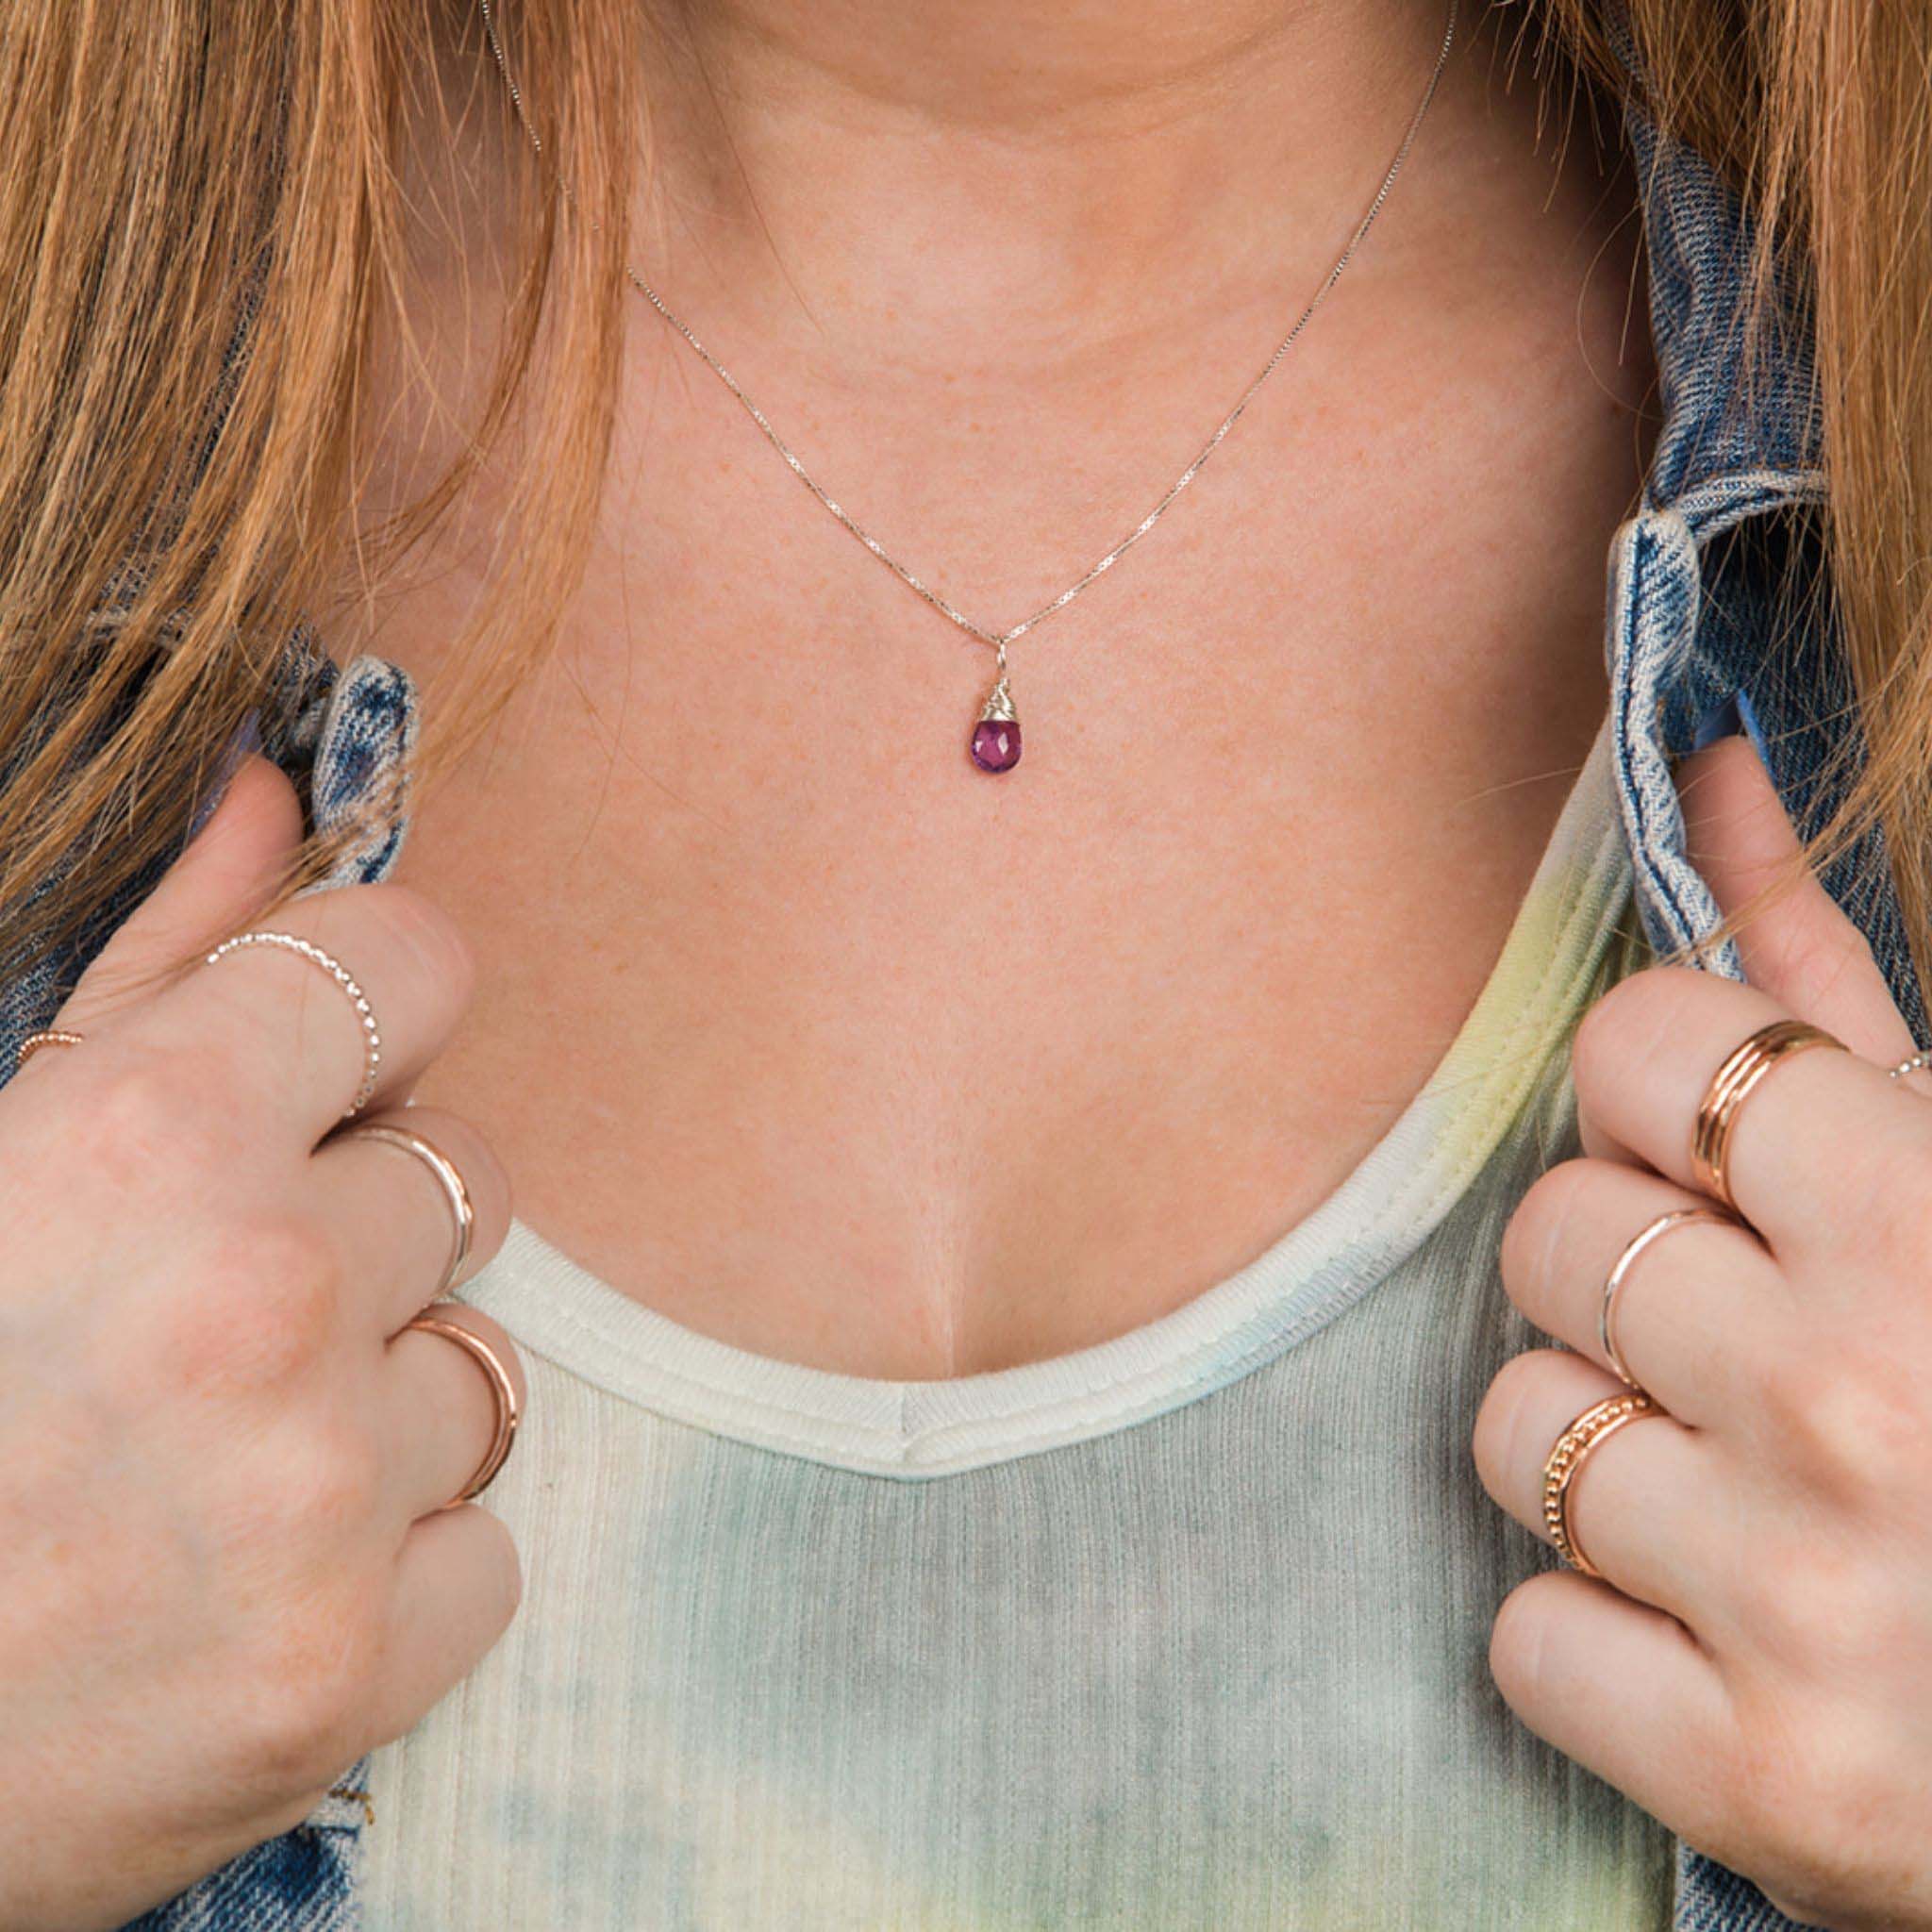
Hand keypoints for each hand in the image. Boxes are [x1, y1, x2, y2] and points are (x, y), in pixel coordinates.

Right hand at [0, 756, 522, 1930]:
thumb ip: (154, 963)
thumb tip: (274, 789)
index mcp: (150, 1134)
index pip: (415, 963)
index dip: (377, 1009)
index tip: (334, 1064)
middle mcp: (264, 1294)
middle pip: (465, 1172)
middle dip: (363, 1224)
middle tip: (211, 1310)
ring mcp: (321, 1493)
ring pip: (482, 1366)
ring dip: (376, 1402)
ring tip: (212, 1460)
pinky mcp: (351, 1669)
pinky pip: (487, 1547)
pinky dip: (398, 1564)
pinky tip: (258, 1583)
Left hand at [1474, 731, 1931, 1929]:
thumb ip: (1822, 973)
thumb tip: (1702, 766)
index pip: (1635, 1042)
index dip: (1657, 1098)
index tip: (1720, 1161)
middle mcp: (1864, 1403)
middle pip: (1549, 1234)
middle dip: (1626, 1279)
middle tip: (1752, 1351)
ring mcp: (1806, 1602)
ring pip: (1513, 1427)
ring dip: (1604, 1453)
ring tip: (1750, 1495)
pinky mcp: (1756, 1778)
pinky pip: (1525, 1631)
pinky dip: (1598, 1634)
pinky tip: (1728, 1636)